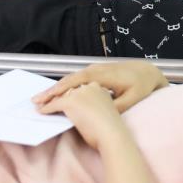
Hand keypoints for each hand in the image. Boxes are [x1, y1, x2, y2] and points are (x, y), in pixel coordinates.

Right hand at [33, 60, 167, 113]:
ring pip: (70, 79)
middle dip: (51, 90)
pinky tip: (58, 94)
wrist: (147, 72)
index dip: (59, 90)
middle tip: (35, 101)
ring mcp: (94, 70)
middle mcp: (95, 70)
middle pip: (68, 79)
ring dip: (56, 88)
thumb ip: (116, 106)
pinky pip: (76, 79)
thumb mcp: (132, 98)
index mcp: (102, 75)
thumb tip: (99, 112)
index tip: (46, 100)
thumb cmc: (141, 86)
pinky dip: (65, 86)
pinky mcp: (95, 73)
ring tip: (42, 99)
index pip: (75, 82)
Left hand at [35, 82, 125, 149]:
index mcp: (99, 88)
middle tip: (47, 99)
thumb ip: (92, 106)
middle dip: (57, 95)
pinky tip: (41, 111)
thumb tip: (80, 110)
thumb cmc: (110, 130)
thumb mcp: (102, 112)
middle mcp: (89, 87)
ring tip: (41, 104)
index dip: (69, 94)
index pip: (79, 89)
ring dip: (49, 101)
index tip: (62, 97)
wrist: (112, 136)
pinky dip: (46, 109)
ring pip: (60, 96)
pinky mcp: (70, 102)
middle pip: (68, 90)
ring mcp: (79, 93)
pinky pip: (54, 105)